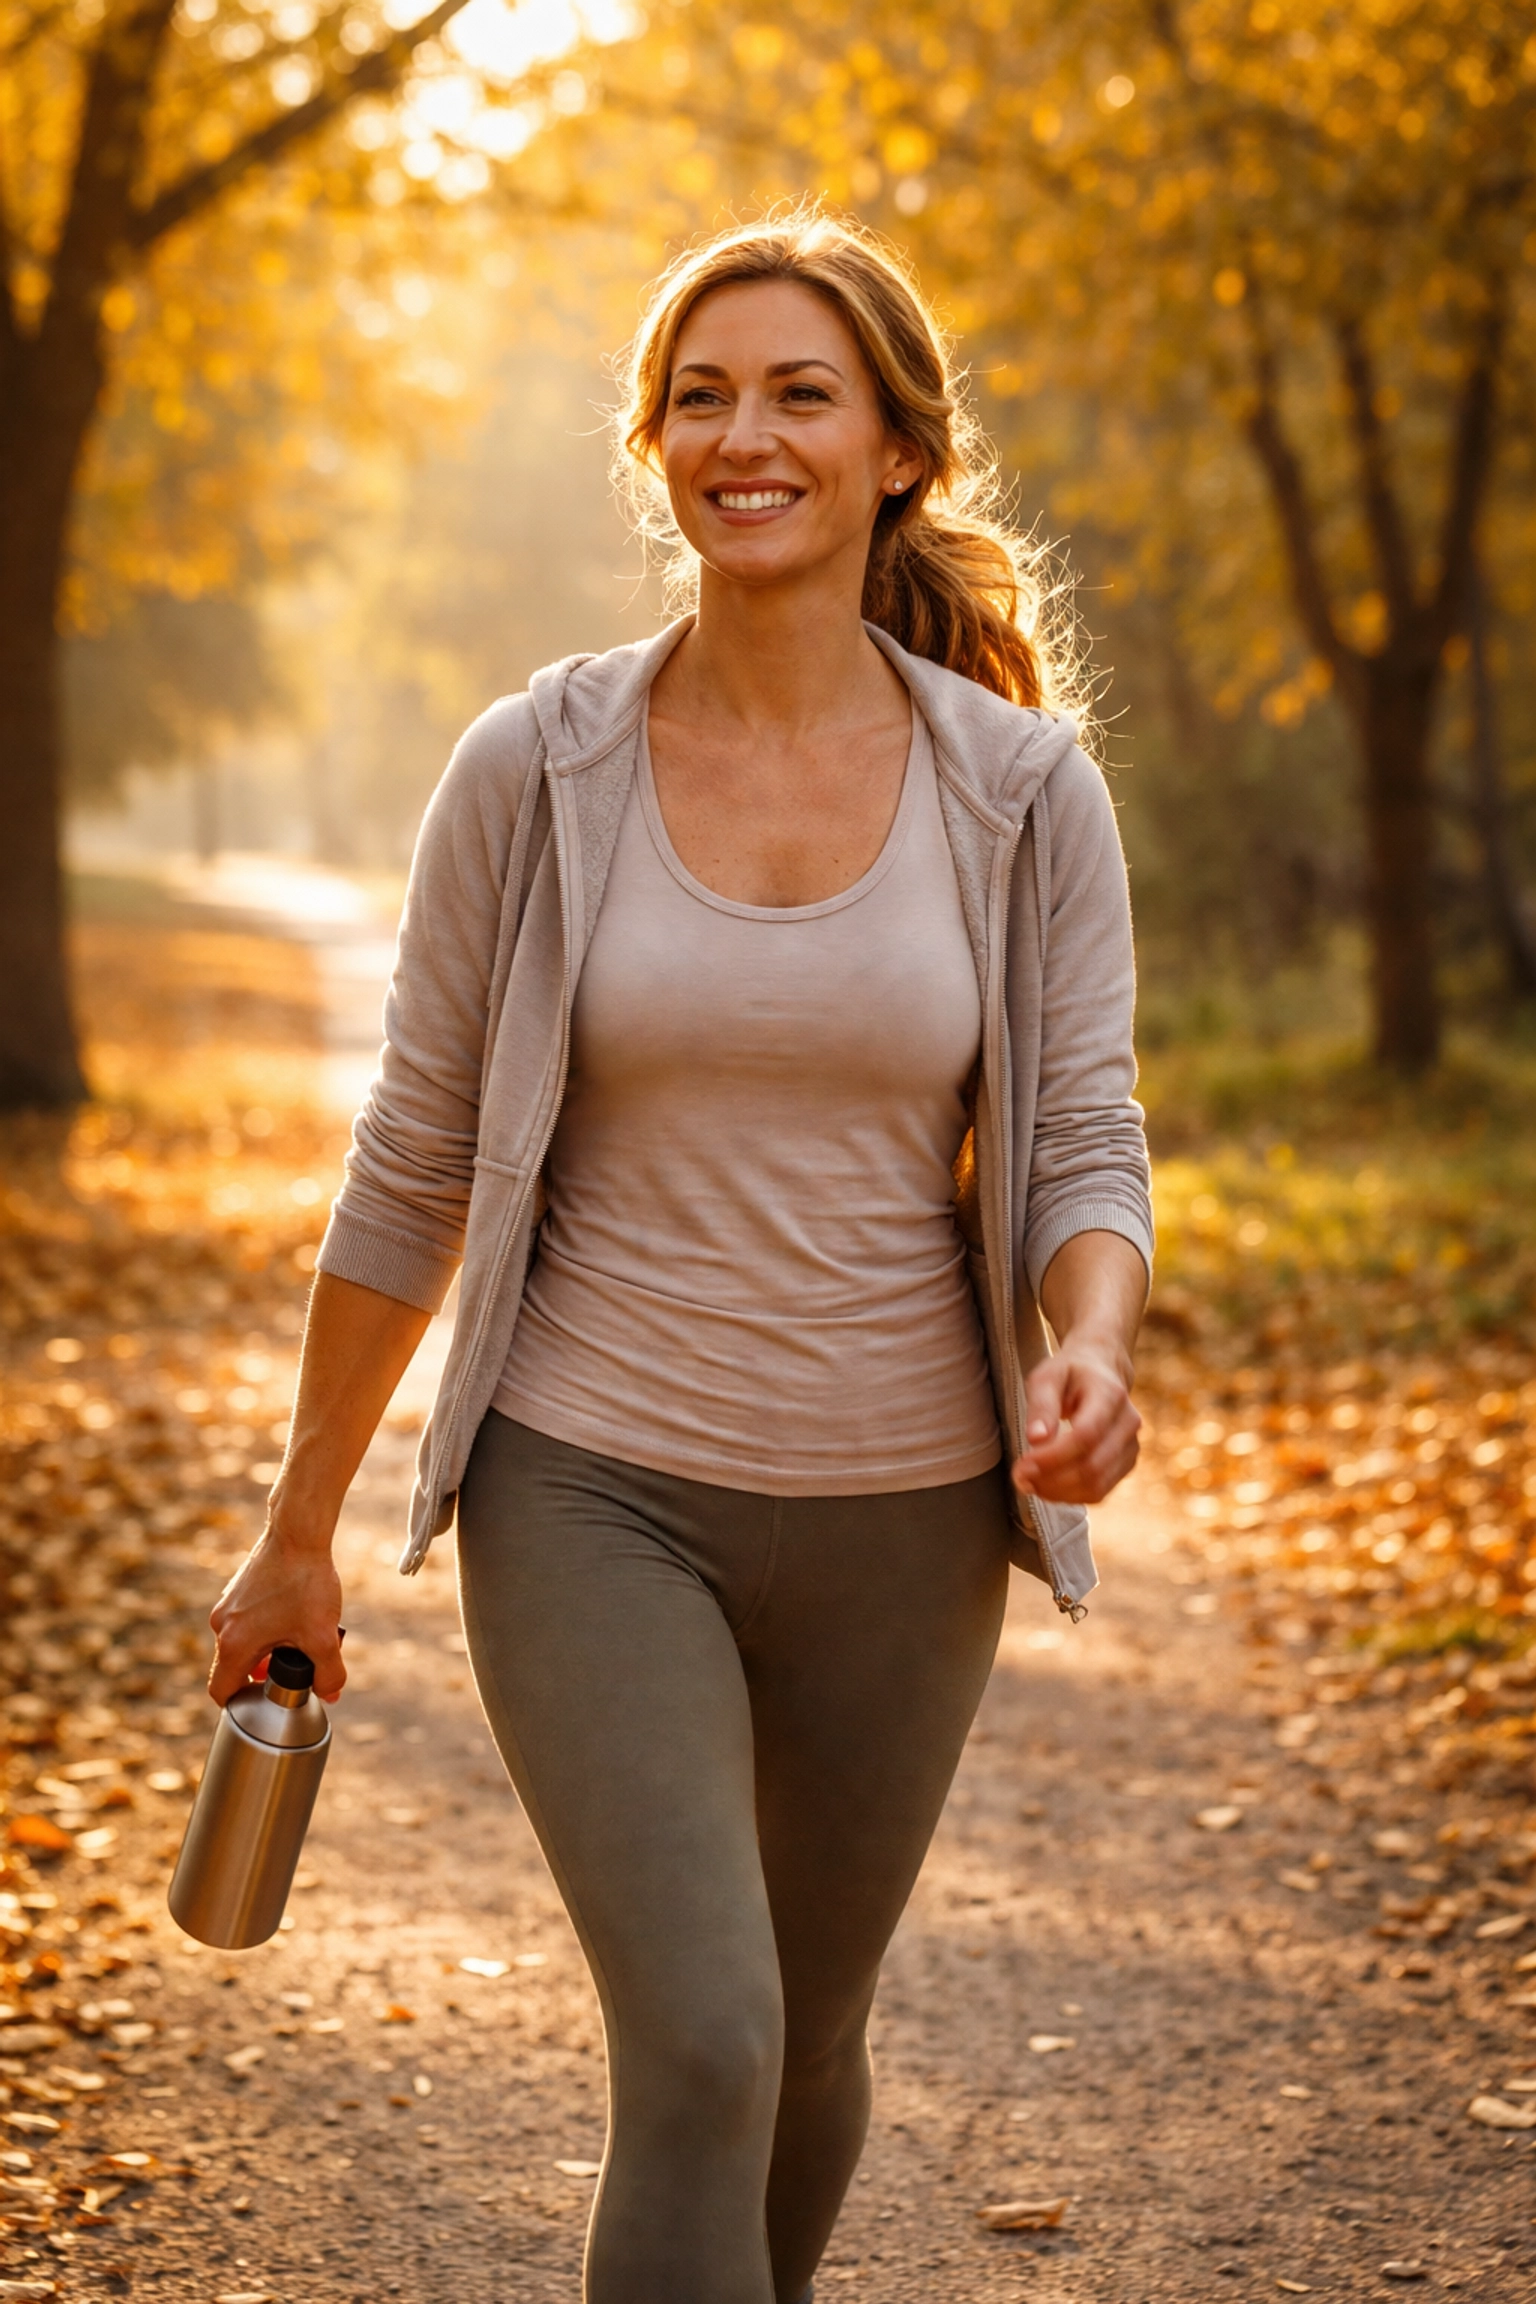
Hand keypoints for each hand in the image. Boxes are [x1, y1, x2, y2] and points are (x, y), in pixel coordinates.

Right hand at [208, 1529, 345, 1706]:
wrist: (298, 1531)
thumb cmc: (305, 1582)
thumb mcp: (323, 1637)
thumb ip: (328, 1674)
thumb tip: (330, 1693)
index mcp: (232, 1644)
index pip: (222, 1693)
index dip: (243, 1707)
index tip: (269, 1704)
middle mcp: (222, 1625)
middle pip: (237, 1668)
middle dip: (266, 1675)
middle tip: (298, 1669)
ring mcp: (228, 1605)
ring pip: (246, 1643)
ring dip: (271, 1649)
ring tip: (303, 1639)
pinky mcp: (239, 1589)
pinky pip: (250, 1622)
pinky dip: (271, 1627)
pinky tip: (299, 1616)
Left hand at [1011, 1331, 1140, 1506]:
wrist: (1101, 1371)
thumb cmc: (1070, 1374)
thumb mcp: (1047, 1376)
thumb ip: (1041, 1405)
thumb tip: (1036, 1439)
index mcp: (1110, 1395)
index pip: (1086, 1436)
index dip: (1053, 1457)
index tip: (1022, 1465)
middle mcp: (1127, 1423)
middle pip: (1092, 1467)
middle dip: (1052, 1480)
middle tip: (1019, 1477)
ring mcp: (1131, 1445)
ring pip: (1097, 1486)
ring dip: (1059, 1493)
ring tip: (1029, 1483)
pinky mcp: (1126, 1463)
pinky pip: (1100, 1491)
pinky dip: (1071, 1496)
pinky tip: (1047, 1486)